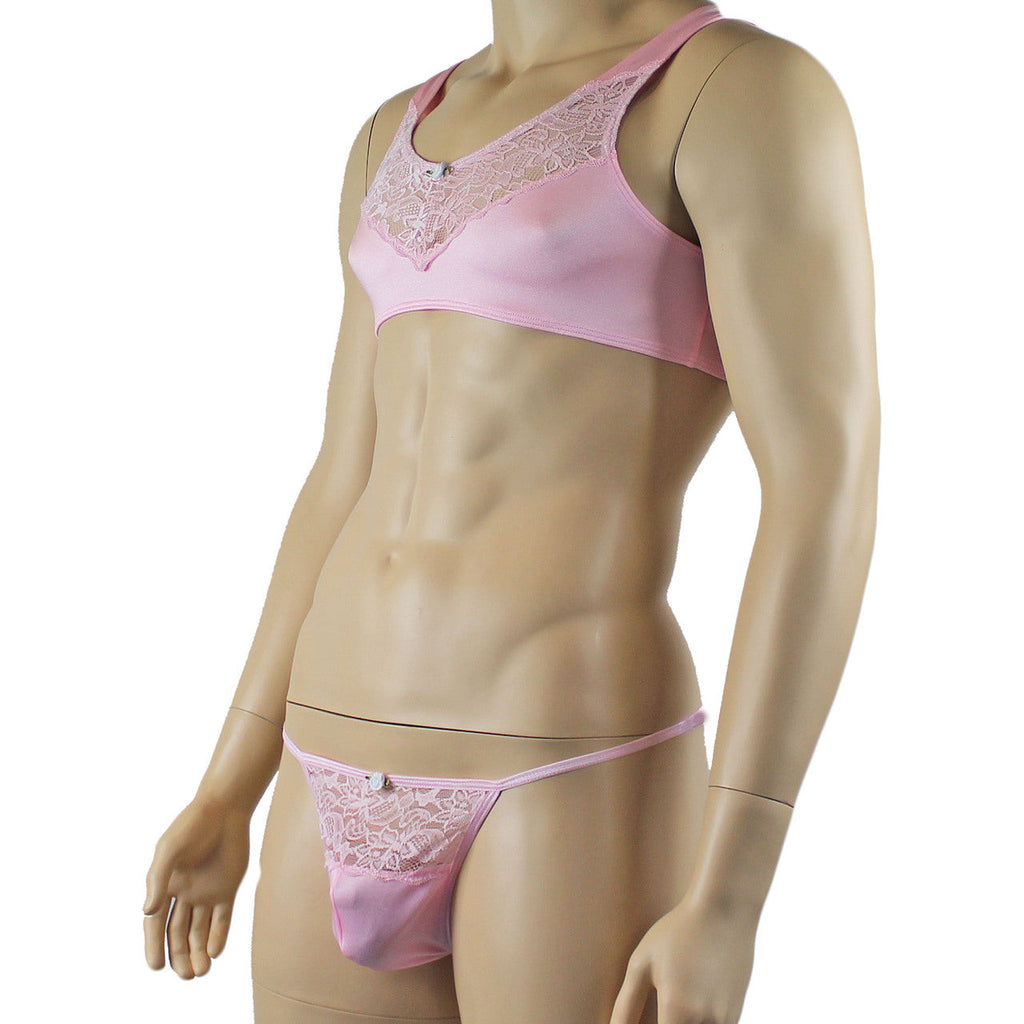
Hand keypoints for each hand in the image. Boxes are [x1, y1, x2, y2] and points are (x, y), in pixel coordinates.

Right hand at [143, 797, 250, 978]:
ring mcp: (206, 892)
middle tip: (185, 976)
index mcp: (165, 886)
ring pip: (200, 930)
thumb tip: (147, 911)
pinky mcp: (227, 888)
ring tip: (200, 972)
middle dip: (180, 956)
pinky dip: (218, 936)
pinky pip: (222, 918)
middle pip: (179, 933)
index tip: (156, 967)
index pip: (156, 924)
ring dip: (199, 952)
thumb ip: (158, 879)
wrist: (225, 808)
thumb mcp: (169, 849)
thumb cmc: (191, 825)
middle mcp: (184, 893)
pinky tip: (215, 952)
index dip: (154, 946)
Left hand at [609, 894, 758, 1023]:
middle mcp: (705, 1021)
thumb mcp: (643, 962)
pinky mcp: (736, 1013)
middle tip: (660, 1004)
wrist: (724, 910)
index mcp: (677, 1010)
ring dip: (684, 1020)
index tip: (649, 1019)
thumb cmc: (678, 931)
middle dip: (666, 1023)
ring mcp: (725, 1018)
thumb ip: (625, 1005)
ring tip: (677, 992)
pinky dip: (700, 1020)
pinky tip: (693, 995)